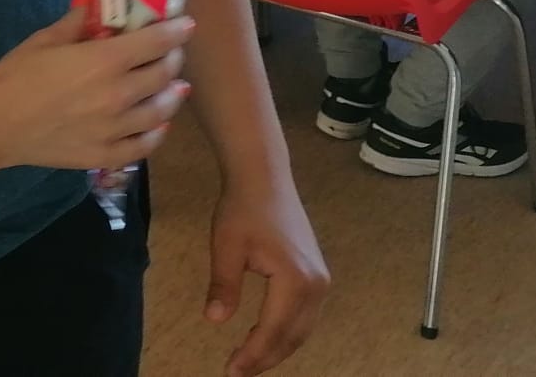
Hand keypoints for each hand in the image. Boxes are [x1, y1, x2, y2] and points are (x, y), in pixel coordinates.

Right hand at [0, 12, 193, 172]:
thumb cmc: (17, 75)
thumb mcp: (46, 39)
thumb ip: (77, 22)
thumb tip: (94, 3)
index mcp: (105, 61)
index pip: (155, 42)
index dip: (175, 31)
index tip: (185, 25)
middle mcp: (119, 95)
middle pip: (163, 75)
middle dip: (173, 60)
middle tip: (172, 54)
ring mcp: (115, 129)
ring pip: (161, 112)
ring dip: (172, 96)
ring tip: (175, 88)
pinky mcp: (106, 155)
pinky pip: (143, 146)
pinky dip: (156, 134)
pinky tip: (157, 125)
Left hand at [206, 178, 329, 376]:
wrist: (265, 178)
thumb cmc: (242, 209)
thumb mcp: (226, 246)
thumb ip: (223, 285)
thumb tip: (214, 320)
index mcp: (295, 280)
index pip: (273, 330)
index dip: (252, 354)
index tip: (231, 371)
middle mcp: (316, 285)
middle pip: (292, 336)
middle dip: (266, 357)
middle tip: (237, 371)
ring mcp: (321, 280)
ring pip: (302, 329)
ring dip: (278, 347)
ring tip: (249, 360)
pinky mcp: (317, 275)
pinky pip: (304, 315)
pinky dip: (287, 332)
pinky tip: (266, 335)